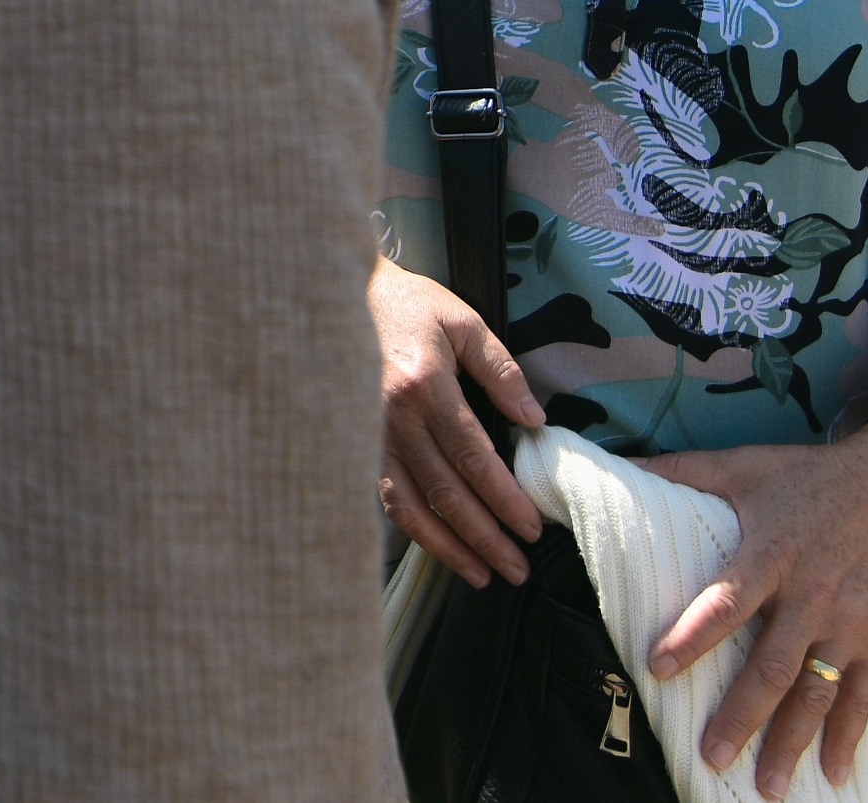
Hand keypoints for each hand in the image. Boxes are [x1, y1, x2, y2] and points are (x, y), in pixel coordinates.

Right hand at [371, 257, 543, 586]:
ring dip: (449, 546)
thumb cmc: (406, 305)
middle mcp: (394, 418)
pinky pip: (385, 495)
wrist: (334, 294)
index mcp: (425, 386)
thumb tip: (534, 419)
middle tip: (517, 568)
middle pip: (446, 492)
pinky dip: (412, 529)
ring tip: (482, 574)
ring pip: (412, 505)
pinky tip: (437, 547)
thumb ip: (501, 370)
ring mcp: (369, 434)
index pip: (474, 458)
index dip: (504, 498)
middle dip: (486, 537)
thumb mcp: (462, 322)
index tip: (531, 527)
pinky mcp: (355, 442)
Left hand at [644, 431, 867, 797]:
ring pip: (817, 693)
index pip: (725, 603)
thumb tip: (617, 463)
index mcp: (770, 555)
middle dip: (741, 717)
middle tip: (711, 757)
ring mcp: (848, 623)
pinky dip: (849, 736)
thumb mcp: (743, 465)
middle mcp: (811, 596)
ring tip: (766, 785)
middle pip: (773, 667)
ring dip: (792, 741)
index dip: (692, 638)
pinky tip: (835, 773)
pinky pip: (862, 694)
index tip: (658, 670)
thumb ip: (680, 470)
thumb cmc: (810, 477)